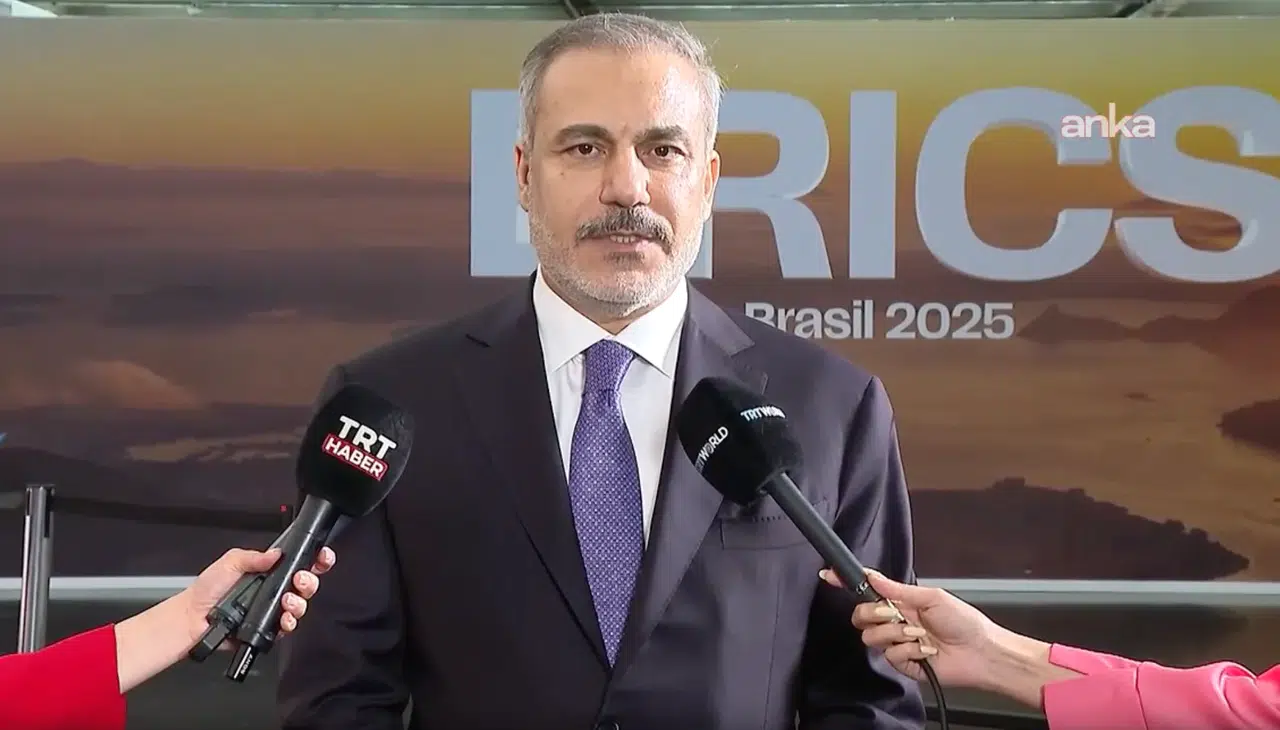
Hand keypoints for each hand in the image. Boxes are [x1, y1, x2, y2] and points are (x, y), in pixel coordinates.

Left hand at [182, 546, 336, 645]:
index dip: (315, 560)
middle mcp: (274, 590)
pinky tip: (283, 618)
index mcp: (269, 571)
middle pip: (307, 584)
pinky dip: (290, 623)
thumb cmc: (207, 591)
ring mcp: (273, 610)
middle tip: (299, 580)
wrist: (193, 618)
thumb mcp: (230, 562)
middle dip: (309, 581)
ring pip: (301, 606)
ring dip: (300, 603)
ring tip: (288, 601)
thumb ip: (254, 556)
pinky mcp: (269, 629)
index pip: (299, 563)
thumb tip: (276, 553)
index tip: (321, 556)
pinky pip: (288, 627)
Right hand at [819, 568, 1002, 688]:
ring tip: (918, 634)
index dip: (846, 583)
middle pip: (861, 616)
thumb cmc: (965, 622)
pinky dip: (909, 651)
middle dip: (873, 613)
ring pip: (872, 637)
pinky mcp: (903, 663)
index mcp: (901, 602)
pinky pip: (890, 655)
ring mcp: (898, 643)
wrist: (980, 652)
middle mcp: (896, 622)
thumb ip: (898, 589)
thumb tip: (874, 577)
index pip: (867, 591)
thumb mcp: (932, 597)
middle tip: (894, 613)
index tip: (830, 575)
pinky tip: (925, 650)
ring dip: (896, 633)